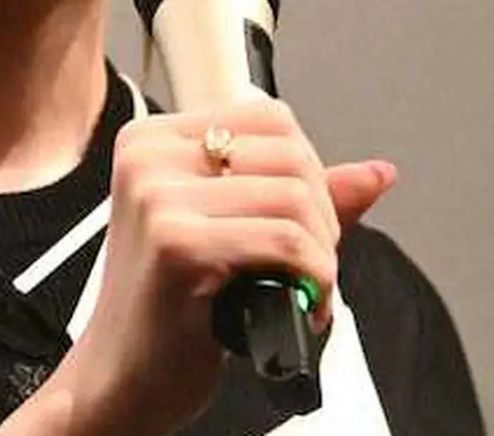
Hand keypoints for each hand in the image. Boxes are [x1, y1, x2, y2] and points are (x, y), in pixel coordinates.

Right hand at [37, 100, 394, 435]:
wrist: (118, 377)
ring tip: (298, 288)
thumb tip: (375, 173)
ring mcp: (157, 197)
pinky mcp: (176, 244)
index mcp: (153, 140)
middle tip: (303, 264)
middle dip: (321, 217)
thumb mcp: (227, 230)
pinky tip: (297, 306)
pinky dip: (313, 280)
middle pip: (289, 154)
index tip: (297, 219)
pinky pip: (286, 243)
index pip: (269, 116)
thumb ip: (299, 195)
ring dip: (319, 255)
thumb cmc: (167, 308)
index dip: (306, 170)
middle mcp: (148, 157)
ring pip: (295, 197)